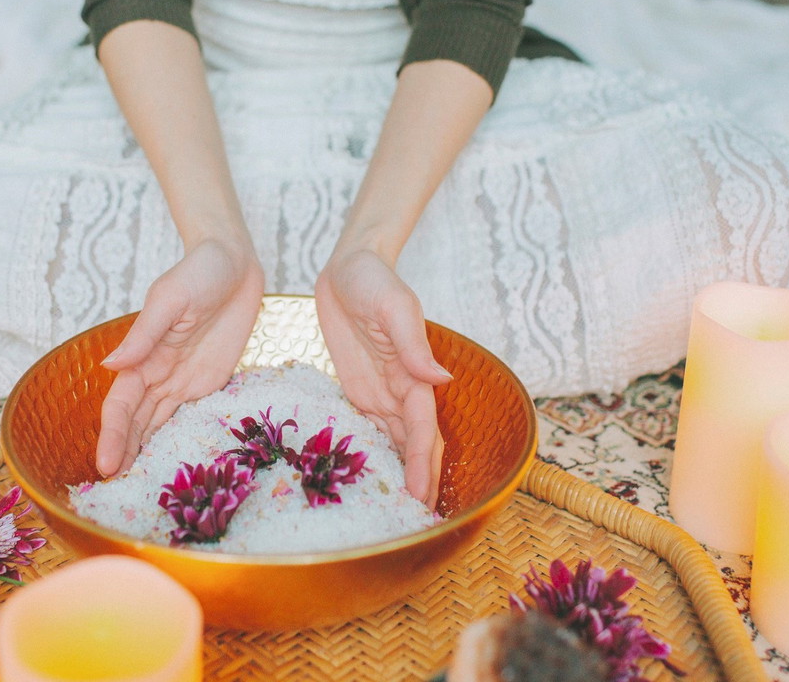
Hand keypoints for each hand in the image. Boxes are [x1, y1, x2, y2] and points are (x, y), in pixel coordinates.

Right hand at [96, 239, 263, 475]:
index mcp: (143, 356)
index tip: (106, 466)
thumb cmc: (200, 272)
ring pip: (159, 426)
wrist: (236, 263)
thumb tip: (110, 367)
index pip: (120, 405)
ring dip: (147, 455)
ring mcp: (184, 381)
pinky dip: (181, 441)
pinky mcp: (211, 382)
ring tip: (139, 490)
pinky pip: (192, 417)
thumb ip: (144, 335)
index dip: (111, 435)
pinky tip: (177, 466)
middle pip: (135, 423)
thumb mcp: (170, 299)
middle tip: (117, 493)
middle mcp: (159, 374)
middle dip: (124, 455)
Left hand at [314, 249, 449, 507]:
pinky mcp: (358, 389)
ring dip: (398, 475)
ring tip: (394, 513)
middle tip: (413, 522)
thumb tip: (441, 380)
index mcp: (414, 376)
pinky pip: (367, 428)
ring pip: (393, 443)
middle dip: (417, 481)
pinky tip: (366, 479)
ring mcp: (380, 392)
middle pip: (413, 445)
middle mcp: (401, 390)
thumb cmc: (374, 281)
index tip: (422, 497)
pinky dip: (372, 455)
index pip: (422, 431)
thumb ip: (414, 345)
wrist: (348, 267)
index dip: (423, 464)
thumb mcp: (395, 307)